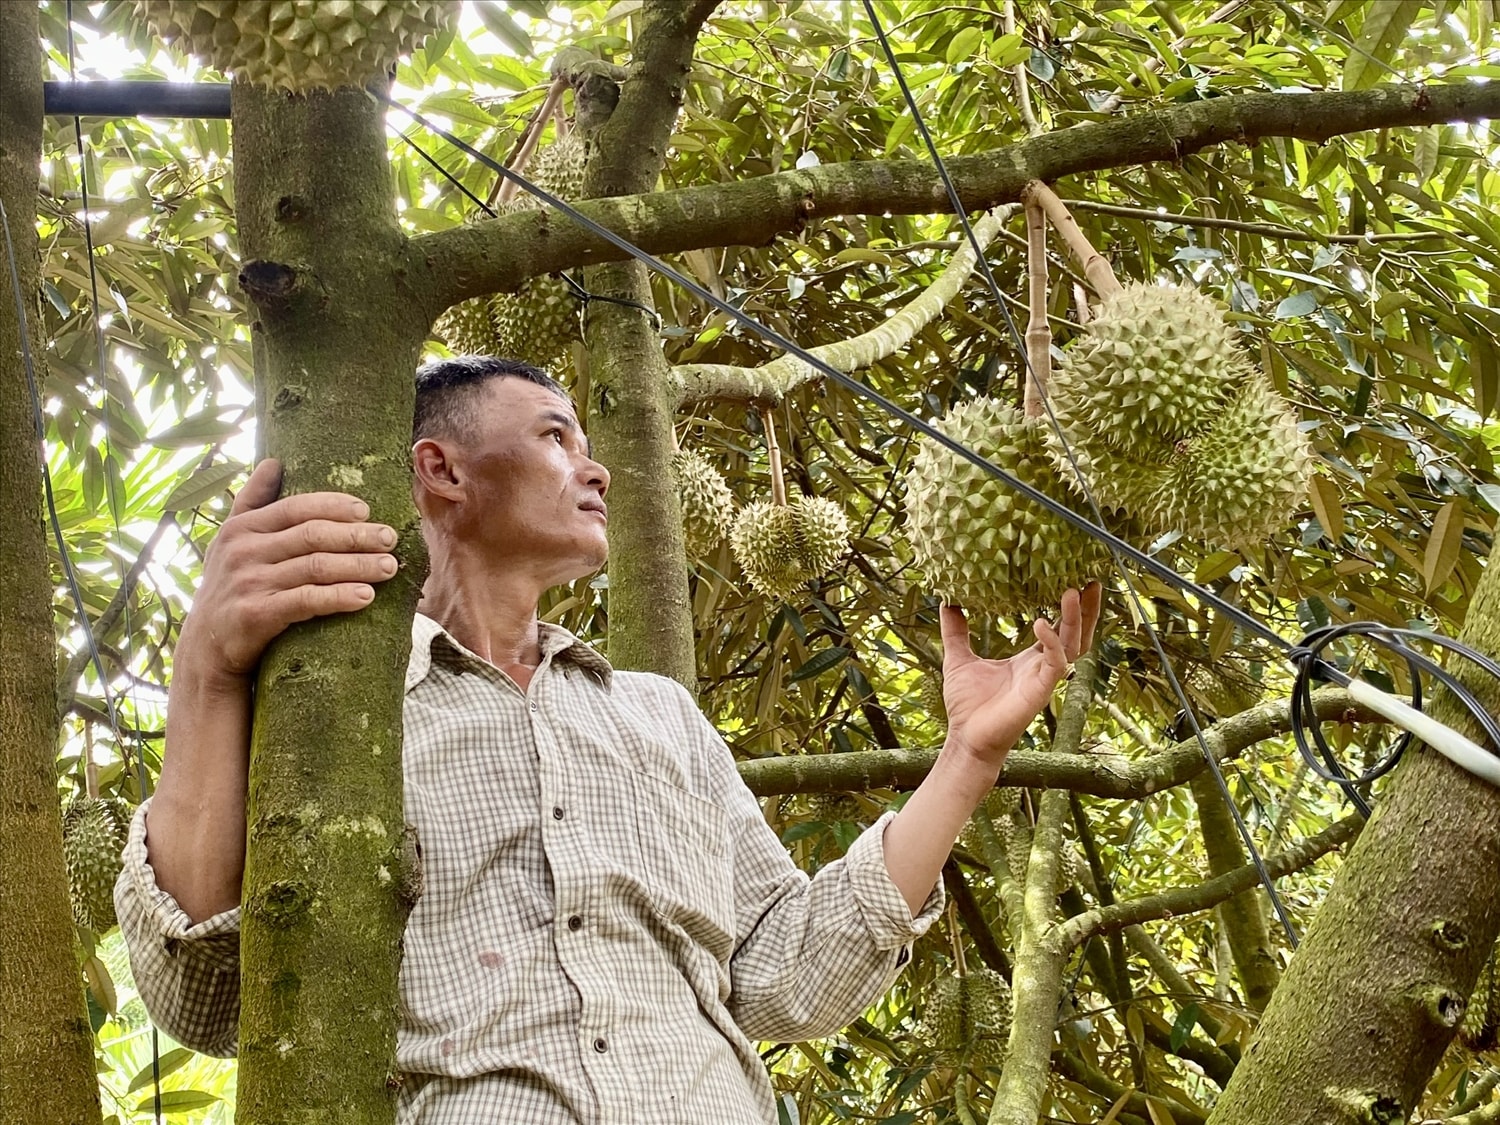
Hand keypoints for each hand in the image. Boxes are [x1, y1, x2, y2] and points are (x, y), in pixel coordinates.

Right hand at [175, 459, 400, 680]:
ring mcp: (249, 583)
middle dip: (357, 536)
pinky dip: (340, 597)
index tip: (366, 511)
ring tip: (389, 567)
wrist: (207, 647)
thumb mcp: (231, 541)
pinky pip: (307, 600)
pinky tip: (366, 596)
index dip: (334, 506)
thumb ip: (252, 501)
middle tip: (390, 539)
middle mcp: (243, 551)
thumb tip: (272, 462)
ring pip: (316, 567)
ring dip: (359, 565)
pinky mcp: (256, 614)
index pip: (296, 507)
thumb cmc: (230, 587)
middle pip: (313, 535)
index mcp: (242, 528)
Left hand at [938, 583, 1102, 769]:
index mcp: (1029, 659)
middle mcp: (1042, 667)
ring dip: (1075, 620)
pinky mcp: (1039, 692)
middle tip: (1090, 581)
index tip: (1074, 581)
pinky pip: (1055, 664)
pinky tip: (1042, 624)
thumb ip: (956, 631)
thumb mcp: (959, 658)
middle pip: (1076, 634)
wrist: (966, 738)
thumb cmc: (967, 706)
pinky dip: (1052, 643)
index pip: (1058, 628)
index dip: (1069, 609)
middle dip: (1085, 610)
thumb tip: (947, 603)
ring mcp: (1043, 679)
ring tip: (1073, 592)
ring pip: (1073, 646)